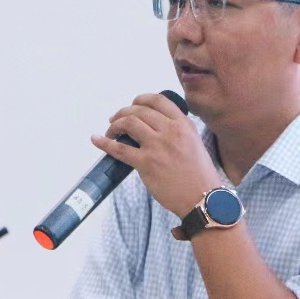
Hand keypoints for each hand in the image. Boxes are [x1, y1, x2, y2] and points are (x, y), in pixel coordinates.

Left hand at [92, 93, 222, 217]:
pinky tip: (96, 140)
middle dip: (123, 112)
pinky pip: (120, 149)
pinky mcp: (146, 163)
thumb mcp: (195, 143)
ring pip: (128, 124)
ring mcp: (158, 146)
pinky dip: (105, 143)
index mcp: (184, 125)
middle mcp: (171, 131)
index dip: (141, 100)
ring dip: (115, 125)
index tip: (133, 105)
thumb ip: (178, 131)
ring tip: (111, 132)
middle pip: (139, 111)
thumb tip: (156, 126)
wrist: (202, 198)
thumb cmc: (199, 175)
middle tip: (116, 120)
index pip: (158, 100)